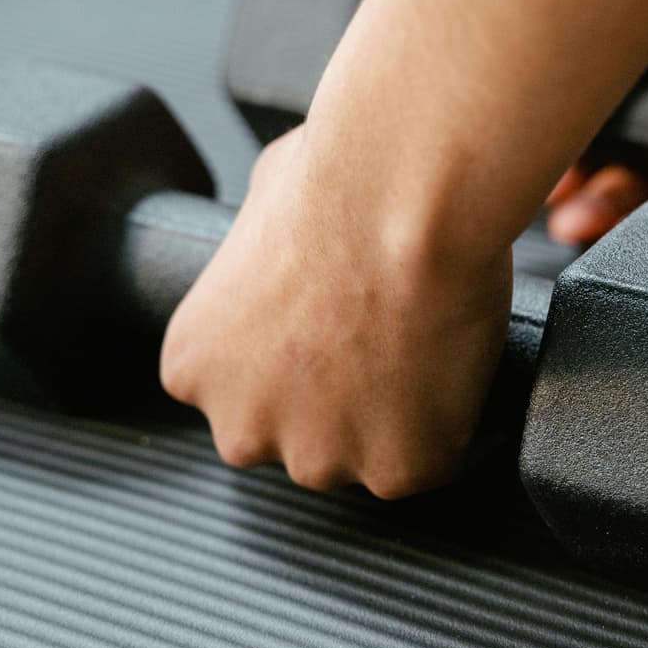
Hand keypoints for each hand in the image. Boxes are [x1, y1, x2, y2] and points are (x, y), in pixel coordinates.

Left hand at [159, 127, 511, 495]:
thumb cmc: (338, 179)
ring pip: (363, 453)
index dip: (295, 357)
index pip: (242, 391)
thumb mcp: (261, 200)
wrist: (404, 196)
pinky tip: (455, 361)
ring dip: (392, 415)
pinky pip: (430, 458)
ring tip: (424, 340)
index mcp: (193, 367)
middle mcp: (240, 427)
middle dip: (336, 398)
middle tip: (381, 334)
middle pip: (296, 435)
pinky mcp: (396, 468)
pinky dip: (450, 422)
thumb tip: (284, 236)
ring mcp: (320, 456)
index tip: (330, 324)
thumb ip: (257, 252)